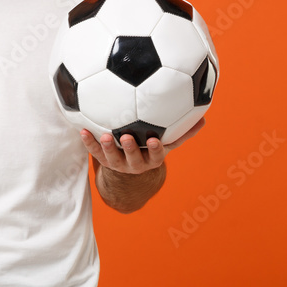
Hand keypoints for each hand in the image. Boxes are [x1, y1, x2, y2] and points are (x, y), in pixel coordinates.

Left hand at [80, 117, 205, 174]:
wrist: (130, 168)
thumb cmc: (151, 146)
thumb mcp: (167, 140)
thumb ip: (183, 131)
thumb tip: (204, 119)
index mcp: (151, 158)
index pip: (157, 156)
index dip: (155, 150)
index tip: (154, 140)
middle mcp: (135, 163)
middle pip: (133, 159)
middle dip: (130, 149)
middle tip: (126, 137)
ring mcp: (118, 163)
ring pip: (111, 158)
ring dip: (106, 147)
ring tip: (103, 136)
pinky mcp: (102, 159)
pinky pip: (94, 151)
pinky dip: (88, 141)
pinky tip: (82, 130)